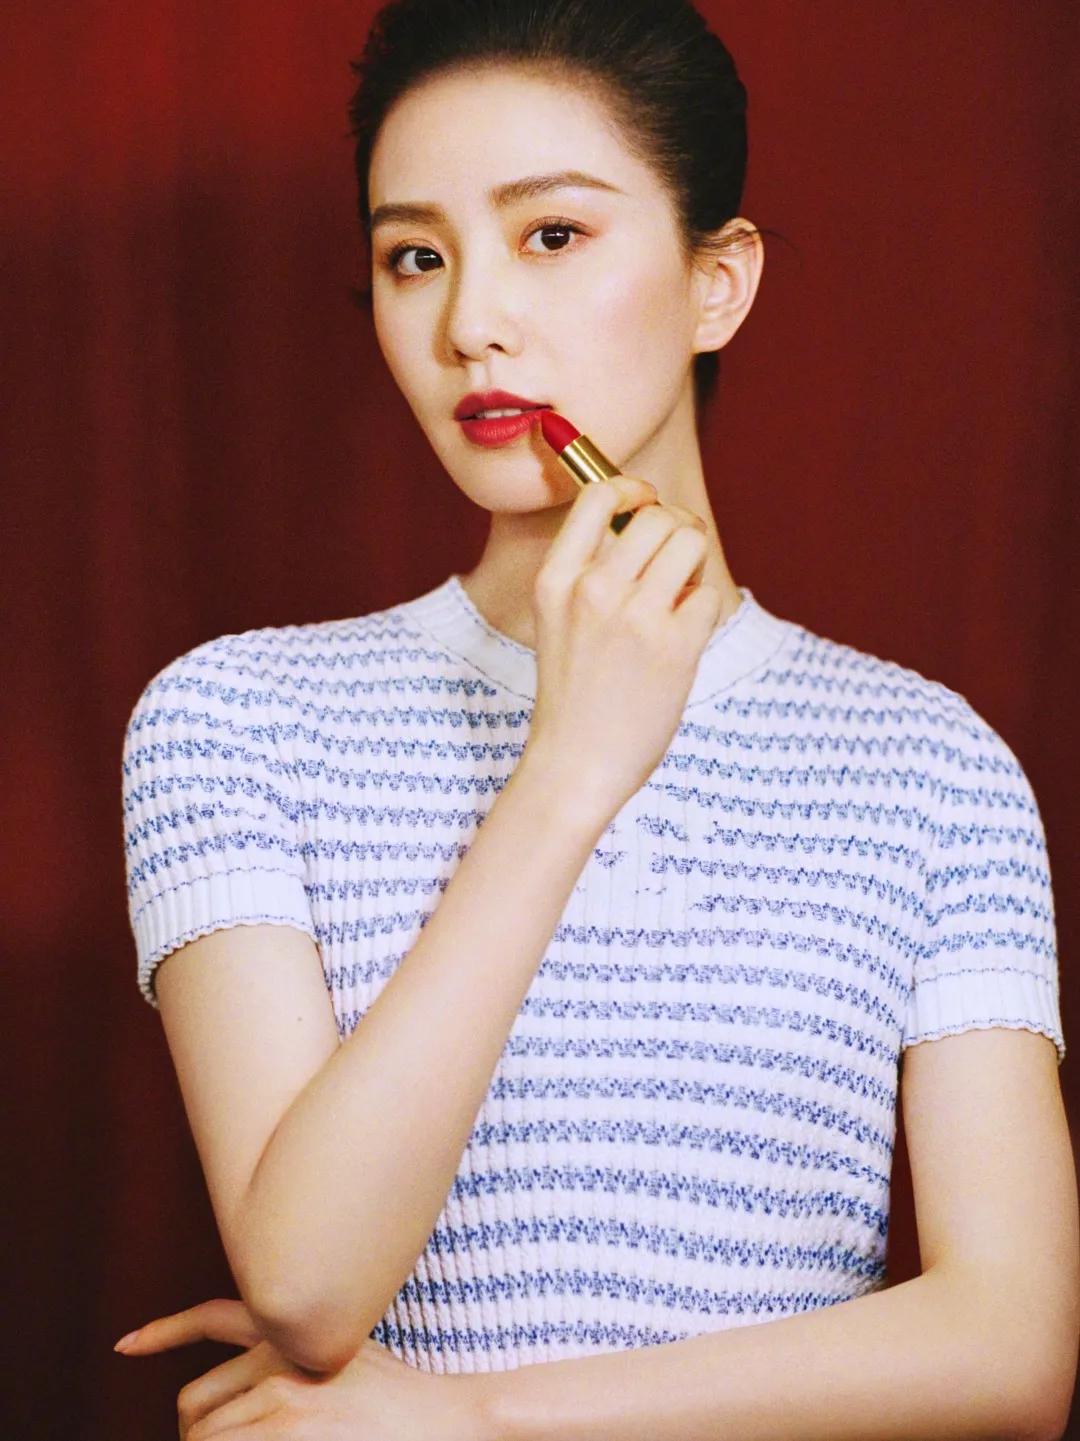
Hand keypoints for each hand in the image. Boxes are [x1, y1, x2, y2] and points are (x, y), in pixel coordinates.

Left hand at [114, 1297, 493, 1439]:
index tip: (126, 1345)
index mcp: (292, 1328)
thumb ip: (290, 1358)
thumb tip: (228, 1403)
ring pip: (203, 1440)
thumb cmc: (397, 1403)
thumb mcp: (343, 1355)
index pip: (213, 1318)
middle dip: (198, 1440)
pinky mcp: (287, 1430)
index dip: (163, 1332)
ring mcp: (281, 1397)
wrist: (445, 1420)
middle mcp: (279, 1354)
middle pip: (193, 1408)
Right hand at [524, 473, 722, 818]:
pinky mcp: (675, 647)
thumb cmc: (574, 692)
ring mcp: (635, 617)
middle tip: (675, 560)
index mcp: (555, 579)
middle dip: (676, 528)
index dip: (633, 488)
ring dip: (694, 561)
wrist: (575, 764)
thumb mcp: (558, 619)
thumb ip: (590, 569)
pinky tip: (682, 639)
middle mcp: (593, 589)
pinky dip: (702, 612)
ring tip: (681, 592)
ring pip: (689, 541)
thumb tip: (645, 514)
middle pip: (657, 515)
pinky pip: (708, 596)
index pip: (598, 494)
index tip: (645, 504)